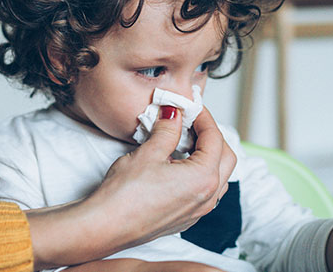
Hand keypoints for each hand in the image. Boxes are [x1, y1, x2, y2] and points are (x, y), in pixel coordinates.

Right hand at [26, 107, 236, 269]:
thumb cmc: (124, 194)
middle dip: (212, 136)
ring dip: (208, 156)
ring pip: (218, 177)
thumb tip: (174, 114)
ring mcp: (198, 211)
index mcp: (203, 178)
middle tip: (192, 121)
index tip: (191, 107)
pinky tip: (178, 165)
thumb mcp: (148, 153)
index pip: (215, 139)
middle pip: (226, 158)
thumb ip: (167, 130)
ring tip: (186, 142)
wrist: (107, 226)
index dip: (204, 118)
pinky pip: (206, 191)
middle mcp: (207, 197)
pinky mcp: (186, 218)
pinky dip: (200, 173)